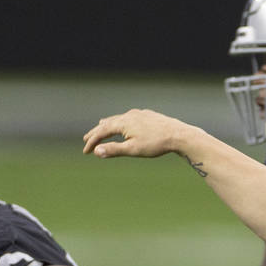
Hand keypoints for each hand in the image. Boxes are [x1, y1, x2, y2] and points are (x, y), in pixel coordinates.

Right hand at [82, 109, 199, 158]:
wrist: (178, 135)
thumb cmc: (156, 144)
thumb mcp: (133, 149)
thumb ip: (114, 150)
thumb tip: (96, 151)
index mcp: (123, 123)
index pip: (101, 132)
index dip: (92, 142)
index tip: (86, 151)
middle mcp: (129, 115)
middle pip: (108, 123)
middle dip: (96, 132)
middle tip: (86, 139)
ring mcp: (139, 114)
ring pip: (119, 119)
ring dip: (108, 124)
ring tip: (100, 126)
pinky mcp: (147, 115)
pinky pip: (129, 118)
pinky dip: (121, 122)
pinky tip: (125, 123)